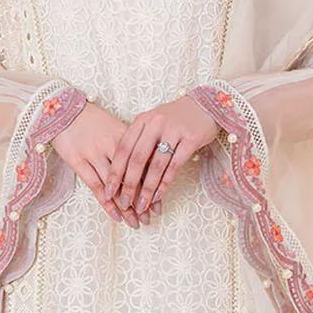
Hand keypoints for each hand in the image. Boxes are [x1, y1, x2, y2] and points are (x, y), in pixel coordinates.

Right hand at [51, 101, 156, 228]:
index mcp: (125, 135)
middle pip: (131, 177)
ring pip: (114, 185)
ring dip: (126, 207)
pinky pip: (95, 186)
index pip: (144, 164)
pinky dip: (106, 203)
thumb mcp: (115, 127)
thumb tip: (149, 167)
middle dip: (141, 200)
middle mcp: (111, 144)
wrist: (63, 110)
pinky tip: (115, 216)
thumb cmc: (92, 121)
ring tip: (135, 223)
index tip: (158, 204)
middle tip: (149, 218)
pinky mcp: (77, 160)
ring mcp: (93, 153)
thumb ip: (131, 146)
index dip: (152, 186)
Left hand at [102, 94, 220, 213]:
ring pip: (156, 165)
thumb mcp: (152, 124)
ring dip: (147, 189)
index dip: (114, 172)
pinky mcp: (191, 139)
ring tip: (141, 206)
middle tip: (123, 204)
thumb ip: (138, 142)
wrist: (205, 105)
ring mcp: (174, 130)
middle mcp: (155, 123)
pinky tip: (158, 196)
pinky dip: (165, 183)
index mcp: (142, 120)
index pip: (123, 148)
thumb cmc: (174, 119)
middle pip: (137, 159)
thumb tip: (121, 174)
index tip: (107, 191)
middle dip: (128, 185)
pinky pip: (174, 166)